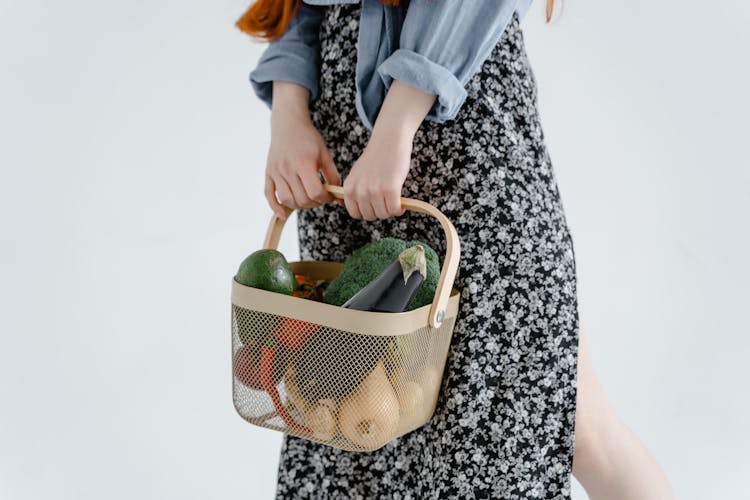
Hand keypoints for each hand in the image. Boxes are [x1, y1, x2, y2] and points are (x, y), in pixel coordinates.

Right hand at [264, 81, 342, 220]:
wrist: (288, 124)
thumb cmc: (309, 138)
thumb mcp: (325, 154)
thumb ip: (333, 176)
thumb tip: (339, 198)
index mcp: (304, 163)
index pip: (315, 192)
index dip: (325, 198)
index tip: (329, 196)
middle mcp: (287, 168)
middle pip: (302, 199)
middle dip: (314, 203)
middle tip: (320, 197)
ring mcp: (276, 172)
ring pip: (287, 200)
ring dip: (299, 205)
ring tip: (307, 199)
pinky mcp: (268, 173)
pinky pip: (269, 195)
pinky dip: (275, 207)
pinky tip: (283, 215)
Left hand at [343, 129, 410, 219]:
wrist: (389, 140)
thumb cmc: (376, 157)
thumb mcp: (358, 175)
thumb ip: (357, 192)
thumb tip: (362, 212)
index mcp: (349, 188)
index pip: (355, 213)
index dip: (367, 211)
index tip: (374, 205)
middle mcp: (359, 191)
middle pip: (370, 216)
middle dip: (380, 211)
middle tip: (387, 201)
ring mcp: (374, 191)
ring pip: (384, 214)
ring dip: (391, 210)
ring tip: (394, 199)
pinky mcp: (390, 189)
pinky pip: (395, 210)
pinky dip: (399, 209)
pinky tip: (401, 202)